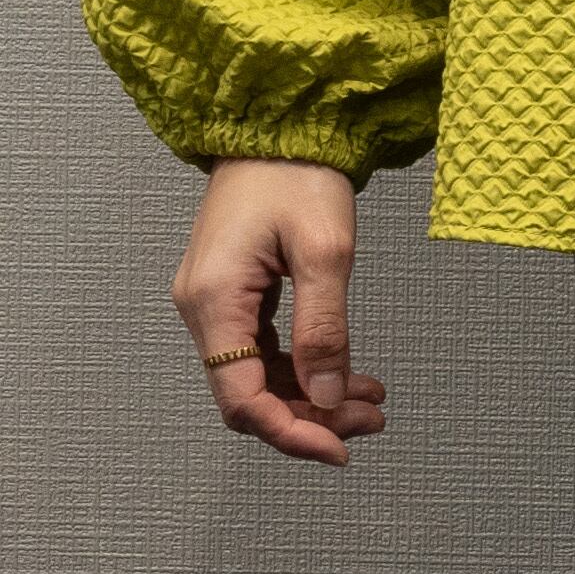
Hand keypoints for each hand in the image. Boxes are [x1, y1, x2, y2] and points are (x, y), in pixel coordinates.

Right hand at [178, 157, 389, 462]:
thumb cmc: (297, 172)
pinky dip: (304, 369)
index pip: (241, 398)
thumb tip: (329, 396)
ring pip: (256, 379)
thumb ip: (325, 329)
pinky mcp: (231, 295)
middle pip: (247, 396)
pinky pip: (261, 352)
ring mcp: (213, 302)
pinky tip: (348, 374)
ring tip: (371, 399)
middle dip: (310, 418)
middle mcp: (202, 308)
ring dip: (312, 397)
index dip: (289, 432)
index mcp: (215, 300)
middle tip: (372, 420)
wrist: (275, 125)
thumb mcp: (326, 251)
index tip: (340, 449)